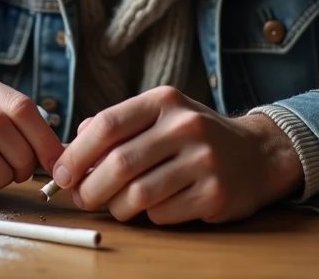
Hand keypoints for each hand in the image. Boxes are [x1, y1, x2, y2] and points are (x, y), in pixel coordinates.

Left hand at [51, 86, 302, 224]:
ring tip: (116, 205)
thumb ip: (117, 124)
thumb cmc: (194, 136)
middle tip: (83, 198)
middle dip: (91, 188)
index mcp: (164, 101)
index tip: (61, 173)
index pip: (107, 125)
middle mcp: (185, 126)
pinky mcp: (214, 194)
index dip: (76, 153)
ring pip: (139, 194)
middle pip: (119, 163)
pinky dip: (149, 216)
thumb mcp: (160, 116)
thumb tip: (72, 144)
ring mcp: (203, 160)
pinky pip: (163, 214)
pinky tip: (155, 207)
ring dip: (117, 207)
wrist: (257, 154)